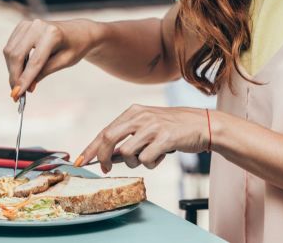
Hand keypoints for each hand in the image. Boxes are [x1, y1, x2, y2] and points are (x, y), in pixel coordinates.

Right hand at [3, 18, 98, 99]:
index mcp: (52, 34)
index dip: (24, 79)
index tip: (17, 95)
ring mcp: (28, 23)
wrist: (78, 31)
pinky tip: (20, 70)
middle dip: (14, 76)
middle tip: (15, 94)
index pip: (34, 61)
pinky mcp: (22, 25)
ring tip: (19, 83)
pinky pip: (10, 46)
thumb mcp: (65, 62)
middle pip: (17, 55)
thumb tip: (27, 87)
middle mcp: (37, 25)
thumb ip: (45, 72)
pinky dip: (12, 61)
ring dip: (12, 70)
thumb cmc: (74, 47)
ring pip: (10, 51)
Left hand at [76, 105, 209, 172]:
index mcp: (133, 112)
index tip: (80, 161)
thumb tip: (106, 157)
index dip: (91, 148)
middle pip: (109, 139)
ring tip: (149, 156)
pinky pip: (146, 160)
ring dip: (135, 162)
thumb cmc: (172, 128)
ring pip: (128, 154)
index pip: (105, 131)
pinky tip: (162, 155)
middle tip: (106, 170)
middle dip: (103, 158)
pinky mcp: (165, 138)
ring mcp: (152, 126)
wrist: (202, 125)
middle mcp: (140, 116)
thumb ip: (128, 137)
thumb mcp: (147, 125)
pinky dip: (151, 163)